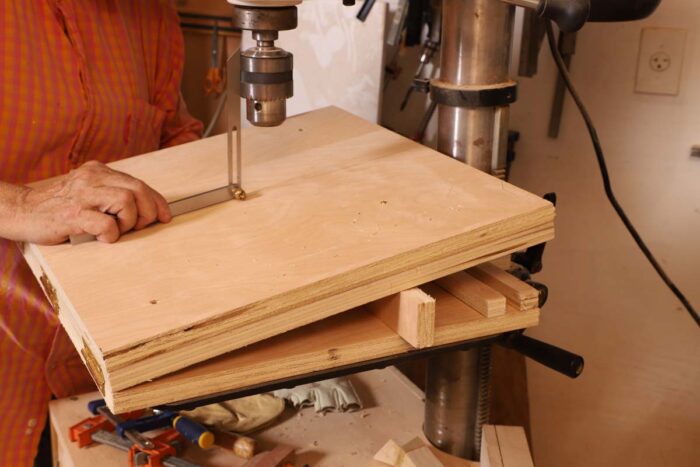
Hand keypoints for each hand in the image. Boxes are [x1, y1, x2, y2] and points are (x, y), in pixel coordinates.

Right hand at [14, 161, 170, 243]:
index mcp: (98, 172)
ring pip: (127, 201)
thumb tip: (145, 210)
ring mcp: (82, 195)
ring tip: (118, 230)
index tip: (164, 216)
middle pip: (138, 189)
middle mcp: (92, 178)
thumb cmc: (57, 206)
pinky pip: (106, 223)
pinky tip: (104, 237)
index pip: (139, 183)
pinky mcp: (73, 214)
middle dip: (149, 211)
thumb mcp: (87, 192)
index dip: (157, 201)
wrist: (20, 210)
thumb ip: (110, 195)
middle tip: (141, 227)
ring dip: (130, 221)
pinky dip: (112, 234)